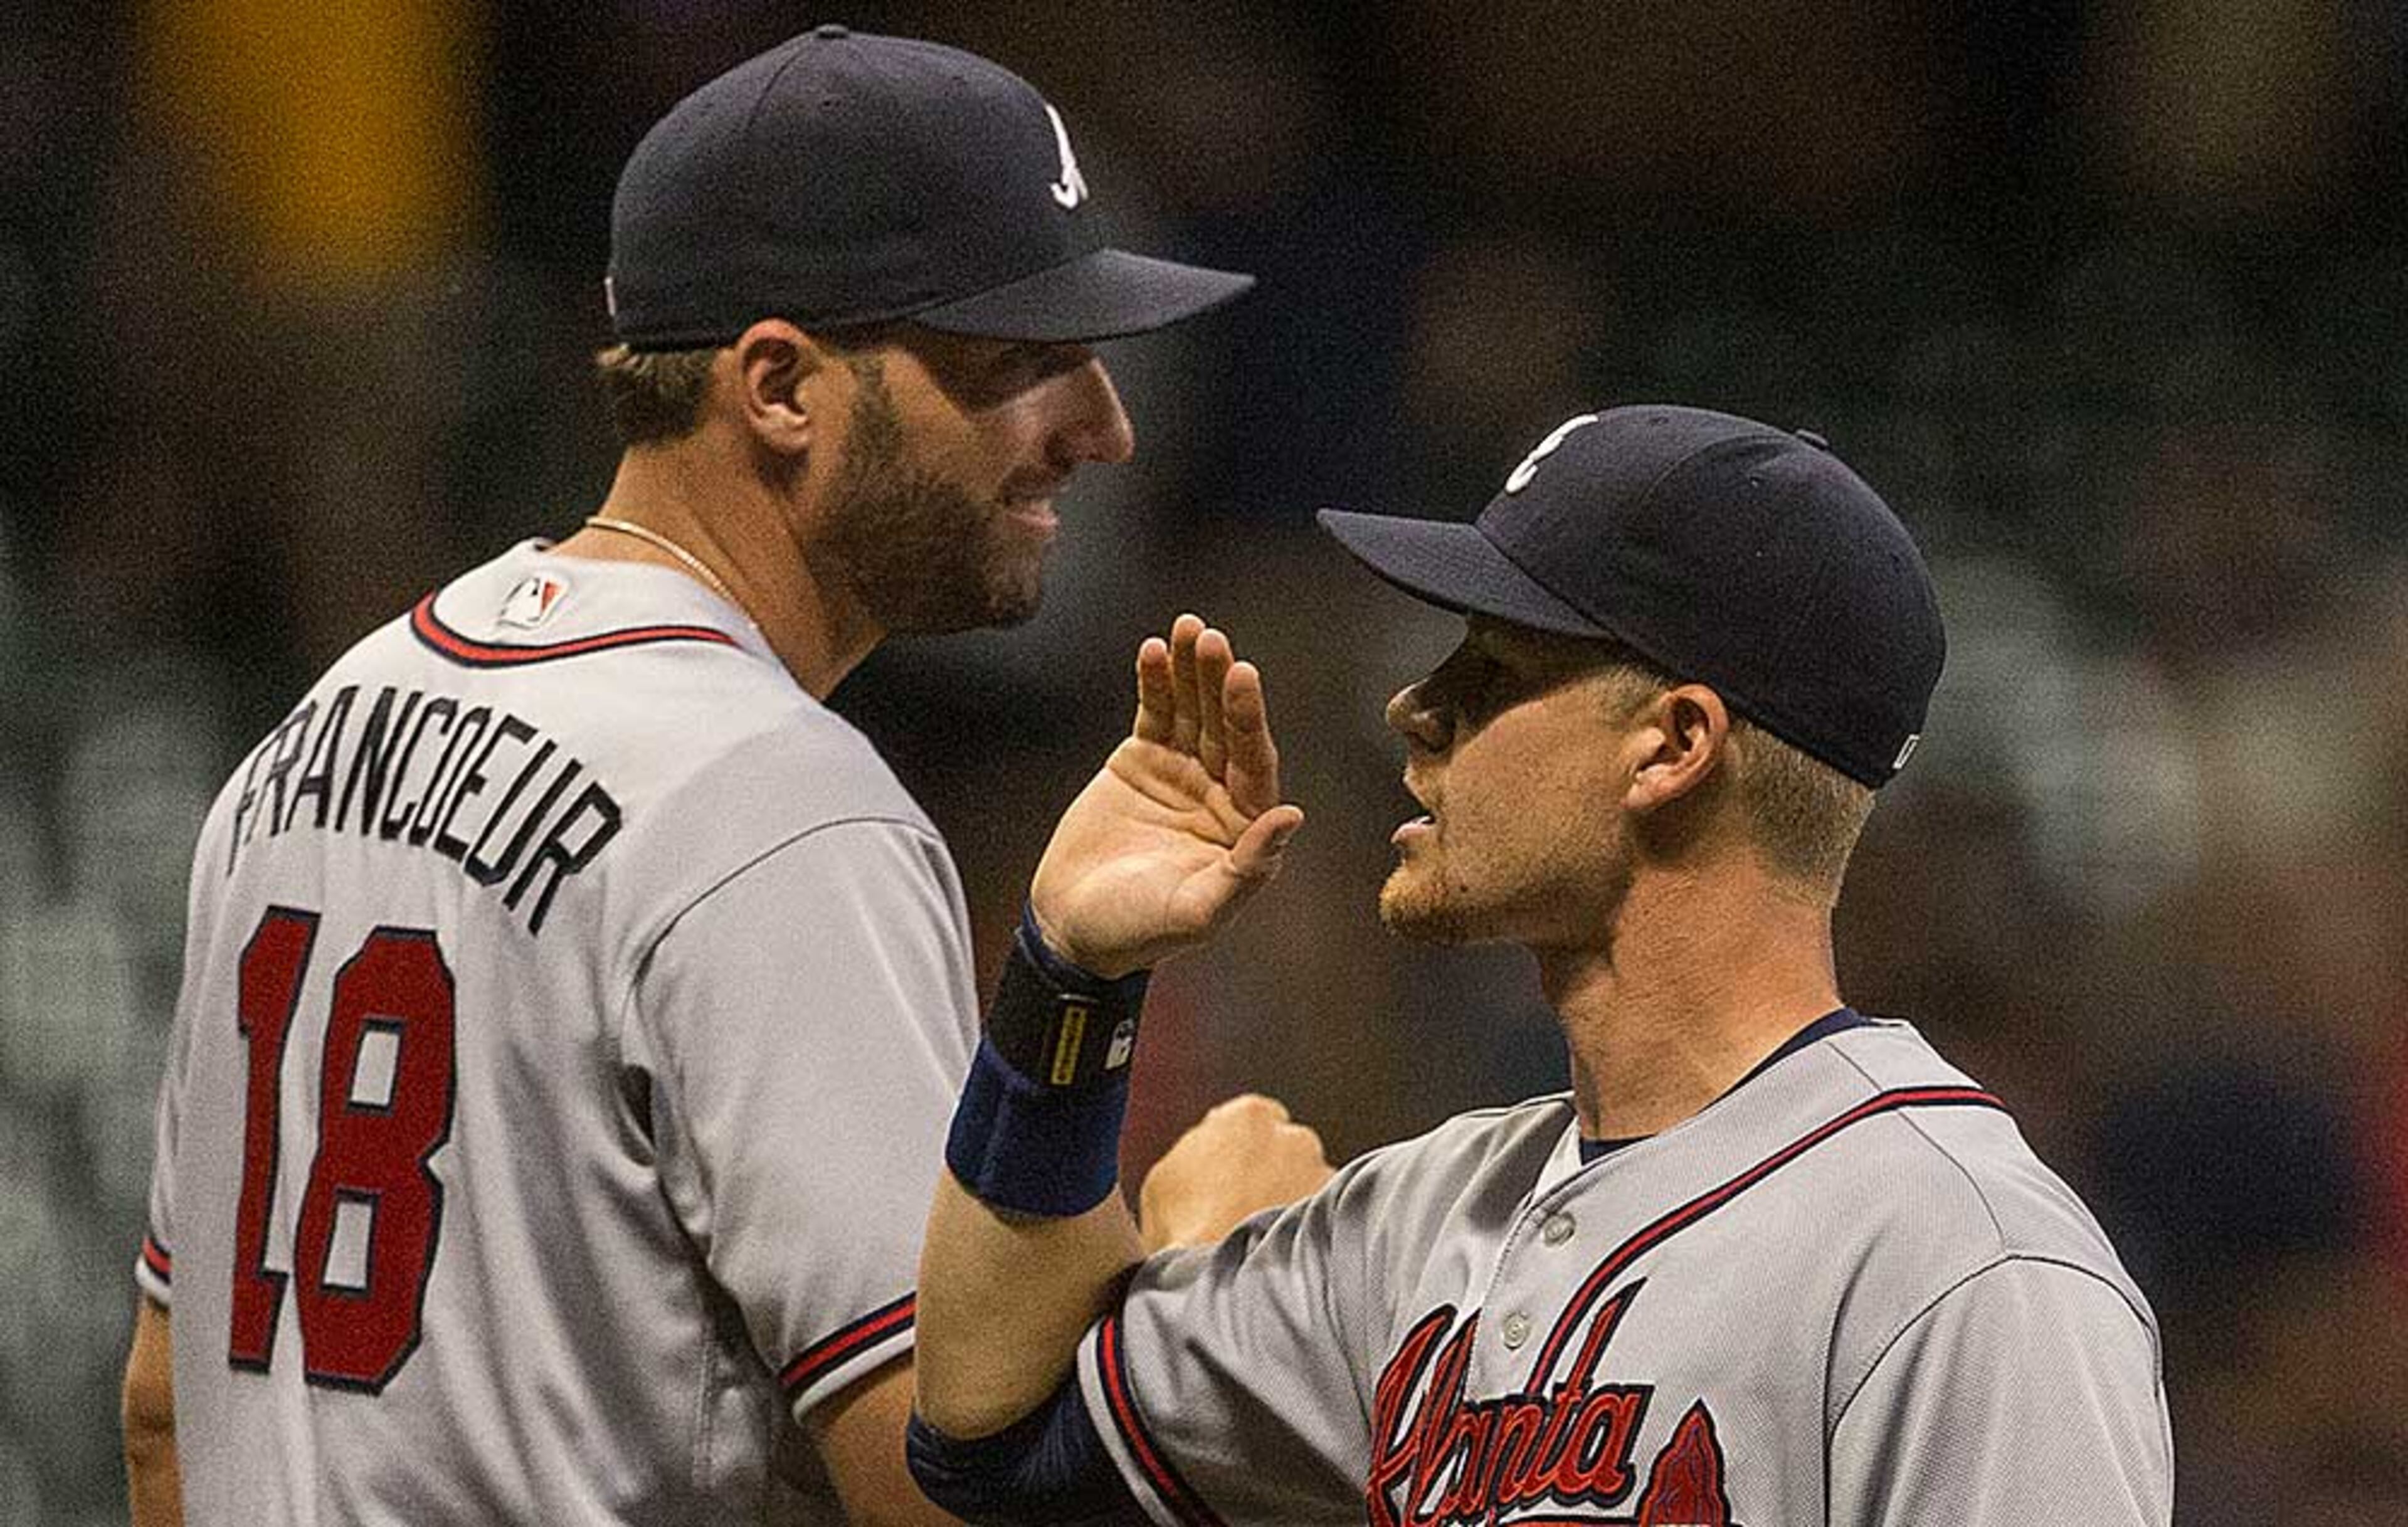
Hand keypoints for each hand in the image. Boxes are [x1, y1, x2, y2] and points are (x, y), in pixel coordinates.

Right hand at [1029, 614, 1304, 975]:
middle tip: (1213, 642)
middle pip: (1225, 727)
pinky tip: (1156, 649)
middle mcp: (1221, 793)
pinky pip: (1155, 712)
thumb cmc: (1138, 930)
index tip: (1242, 677)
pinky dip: (1155, 681)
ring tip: (1189, 629)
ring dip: (1192, 670)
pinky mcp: (1142, 759)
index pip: (1254, 762)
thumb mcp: (1197, 911)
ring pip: (1192, 711)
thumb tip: (1291, 817)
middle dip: (1219, 683)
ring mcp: (1182, 771)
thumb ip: (1248, 869)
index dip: (1247, 719)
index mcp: (1245, 827)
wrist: (1073, 926)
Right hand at [1138, 1094, 1334, 1252]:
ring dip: (1291, 1199)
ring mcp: (1320, 1175)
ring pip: (1307, 1181)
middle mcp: (1294, 1137)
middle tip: (1245, 1205)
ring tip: (1264, 1235)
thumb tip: (1208, 1148)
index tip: (1234, 1169)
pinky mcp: (1334, 1216)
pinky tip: (1282, 1249)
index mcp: (1248, 1117)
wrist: (1222, 1283)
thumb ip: (1196, 1149)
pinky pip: (1319, 1216)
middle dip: (1271, 1170)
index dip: (1242, 1147)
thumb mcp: (1164, 1179)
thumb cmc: (1186, 1233)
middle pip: (1285, 1147)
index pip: (1256, 1118)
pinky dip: (1305, 1227)